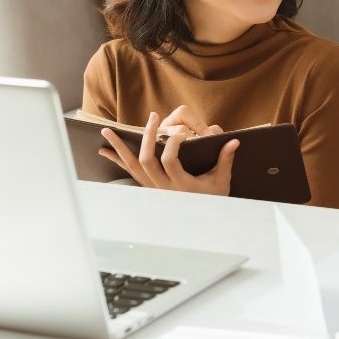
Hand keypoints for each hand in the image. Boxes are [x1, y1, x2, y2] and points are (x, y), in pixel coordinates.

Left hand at [99, 111, 236, 195]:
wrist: (201, 220)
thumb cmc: (213, 197)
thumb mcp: (222, 180)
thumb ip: (225, 160)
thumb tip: (233, 141)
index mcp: (182, 185)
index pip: (170, 161)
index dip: (173, 143)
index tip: (182, 132)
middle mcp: (164, 188)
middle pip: (147, 160)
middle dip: (147, 137)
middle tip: (153, 118)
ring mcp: (153, 188)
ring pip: (132, 166)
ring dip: (119, 147)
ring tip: (107, 131)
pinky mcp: (148, 186)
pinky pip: (129, 172)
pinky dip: (117, 160)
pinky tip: (105, 150)